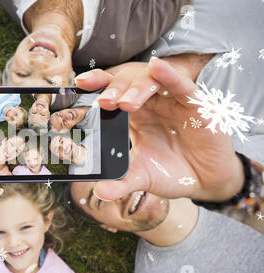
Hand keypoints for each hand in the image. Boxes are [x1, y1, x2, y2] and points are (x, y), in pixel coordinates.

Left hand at [75, 57, 243, 201]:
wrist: (207, 181)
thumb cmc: (173, 173)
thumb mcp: (143, 177)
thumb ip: (122, 182)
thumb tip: (100, 191)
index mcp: (134, 116)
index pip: (112, 94)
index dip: (96, 87)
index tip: (78, 86)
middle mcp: (150, 103)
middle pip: (127, 83)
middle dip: (113, 89)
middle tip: (102, 103)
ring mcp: (172, 101)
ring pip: (150, 81)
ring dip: (135, 88)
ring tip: (124, 103)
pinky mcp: (195, 103)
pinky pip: (181, 84)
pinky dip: (169, 75)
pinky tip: (158, 67)